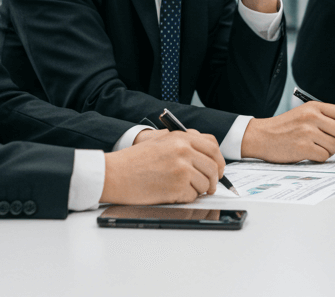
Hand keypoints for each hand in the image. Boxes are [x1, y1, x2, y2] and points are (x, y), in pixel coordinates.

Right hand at [100, 129, 224, 204]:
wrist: (115, 174)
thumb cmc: (133, 161)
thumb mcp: (160, 142)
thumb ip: (183, 144)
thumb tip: (205, 155)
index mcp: (181, 137)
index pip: (212, 146)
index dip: (219, 160)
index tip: (218, 169)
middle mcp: (184, 150)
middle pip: (213, 167)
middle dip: (214, 179)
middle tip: (209, 186)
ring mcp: (182, 168)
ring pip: (205, 183)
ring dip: (198, 190)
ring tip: (180, 188)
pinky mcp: (177, 186)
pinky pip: (193, 195)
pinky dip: (186, 197)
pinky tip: (172, 193)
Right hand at [242, 102, 334, 162]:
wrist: (261, 136)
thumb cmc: (282, 127)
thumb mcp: (302, 114)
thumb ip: (322, 118)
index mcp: (313, 107)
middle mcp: (311, 117)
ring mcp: (307, 132)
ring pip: (334, 146)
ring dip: (329, 151)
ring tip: (317, 149)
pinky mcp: (303, 147)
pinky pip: (323, 156)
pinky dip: (320, 158)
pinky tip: (310, 155)